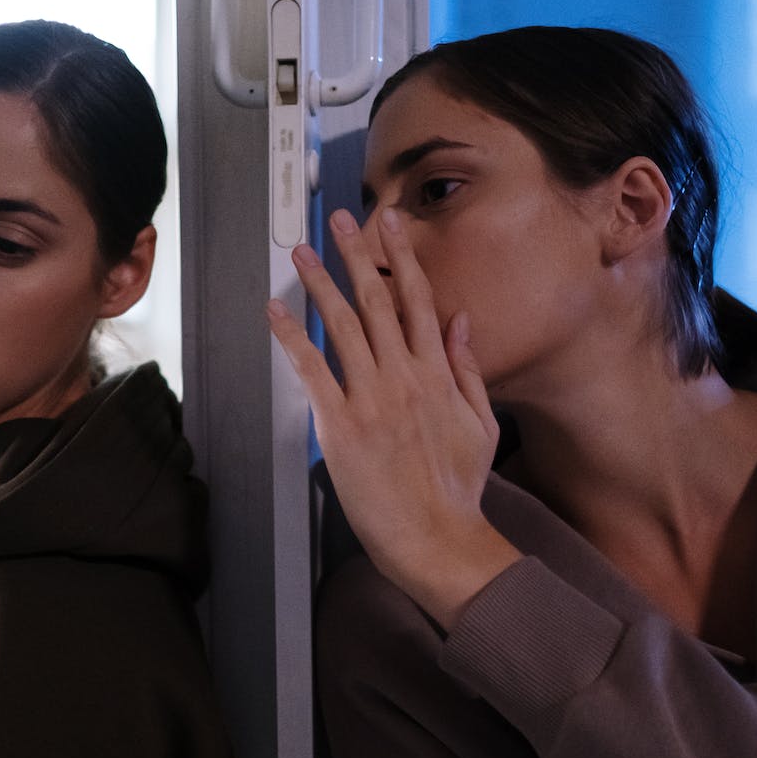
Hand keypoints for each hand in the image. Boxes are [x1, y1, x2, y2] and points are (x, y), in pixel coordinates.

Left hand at [266, 206, 519, 628]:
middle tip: (338, 221)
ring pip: (343, 327)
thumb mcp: (480, 423)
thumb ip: (467, 369)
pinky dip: (292, 338)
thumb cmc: (458, 488)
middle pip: (378, 302)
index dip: (403, 257)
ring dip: (319, 285)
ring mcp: (372, 399)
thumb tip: (460, 321)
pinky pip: (312, 372)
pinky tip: (275, 311)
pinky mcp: (341, 426)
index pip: (419, 301)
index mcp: (437, 374)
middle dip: (357, 256)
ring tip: (301, 253)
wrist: (438, 536)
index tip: (390, 224)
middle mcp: (405, 377)